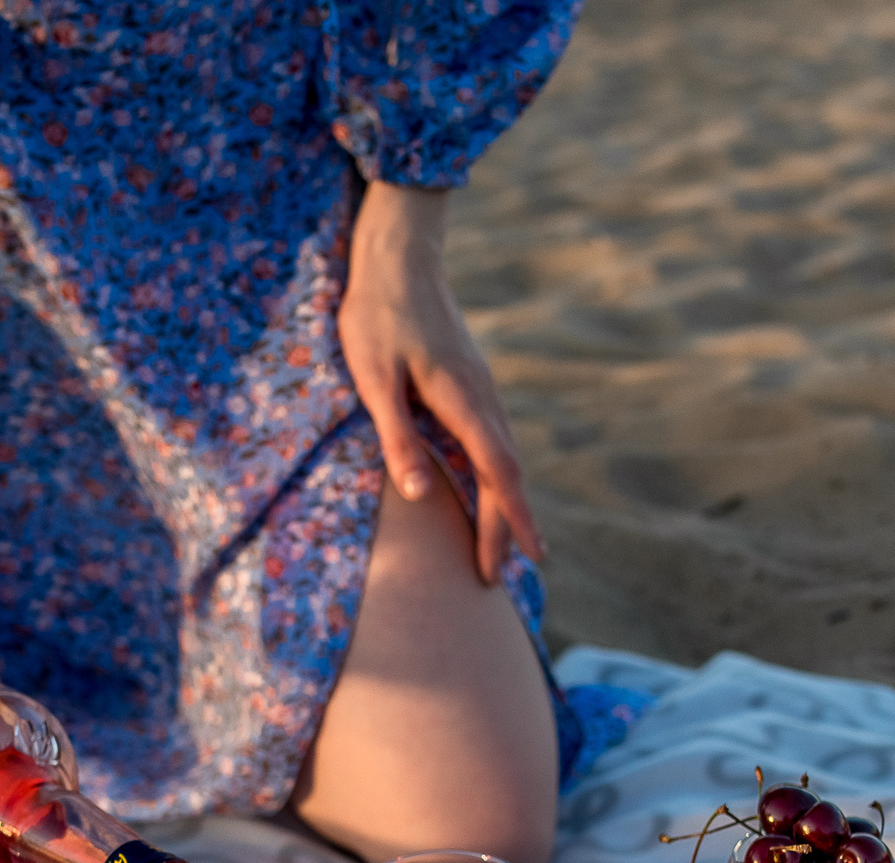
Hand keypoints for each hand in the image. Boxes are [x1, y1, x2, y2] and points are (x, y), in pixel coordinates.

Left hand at [337, 181, 543, 582]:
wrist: (399, 254)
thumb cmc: (376, 313)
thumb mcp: (374, 377)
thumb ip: (397, 436)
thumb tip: (417, 496)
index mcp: (462, 401)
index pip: (498, 474)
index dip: (508, 522)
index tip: (521, 563)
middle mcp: (482, 398)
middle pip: (506, 474)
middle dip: (508, 527)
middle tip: (500, 576)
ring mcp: (480, 389)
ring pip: (504, 457)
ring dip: (505, 504)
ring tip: (503, 545)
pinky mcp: (469, 383)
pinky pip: (493, 440)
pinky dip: (497, 476)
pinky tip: (489, 490)